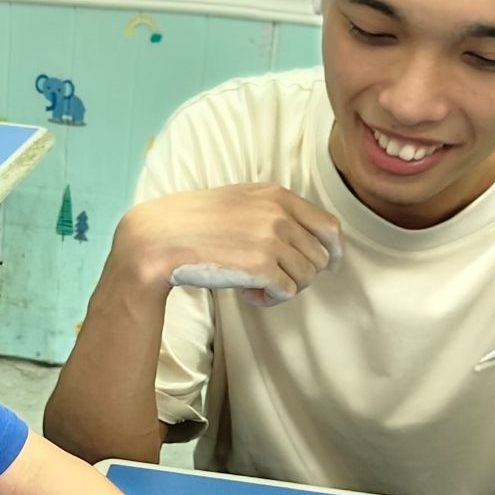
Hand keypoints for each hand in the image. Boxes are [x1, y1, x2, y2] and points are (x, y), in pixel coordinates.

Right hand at [115, 184, 341, 306]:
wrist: (161, 237)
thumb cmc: (194, 223)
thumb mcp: (239, 201)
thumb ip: (274, 212)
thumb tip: (308, 241)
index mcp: (277, 195)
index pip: (329, 226)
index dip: (333, 251)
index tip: (328, 264)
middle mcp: (279, 214)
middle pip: (319, 257)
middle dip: (300, 274)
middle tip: (271, 279)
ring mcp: (272, 239)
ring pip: (305, 277)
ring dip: (282, 288)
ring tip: (254, 285)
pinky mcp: (262, 266)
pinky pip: (287, 292)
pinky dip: (270, 299)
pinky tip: (248, 294)